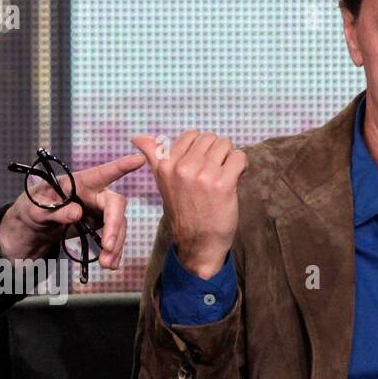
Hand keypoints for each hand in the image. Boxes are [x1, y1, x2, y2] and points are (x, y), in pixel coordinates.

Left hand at [0, 151, 145, 266]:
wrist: (36, 225)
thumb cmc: (34, 207)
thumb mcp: (35, 209)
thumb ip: (54, 211)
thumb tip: (76, 212)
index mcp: (79, 182)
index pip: (103, 173)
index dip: (121, 166)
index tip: (139, 159)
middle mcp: (95, 194)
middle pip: (115, 204)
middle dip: (114, 225)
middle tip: (107, 247)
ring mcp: (100, 211)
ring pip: (118, 225)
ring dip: (115, 245)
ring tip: (106, 264)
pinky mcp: (101, 226)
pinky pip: (113, 238)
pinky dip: (114, 252)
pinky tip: (110, 264)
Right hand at [133, 130, 247, 278]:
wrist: (197, 242)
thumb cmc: (182, 211)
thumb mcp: (162, 182)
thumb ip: (152, 155)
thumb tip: (137, 137)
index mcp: (165, 165)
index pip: (190, 136)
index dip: (199, 149)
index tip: (199, 165)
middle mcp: (182, 167)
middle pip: (210, 138)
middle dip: (215, 152)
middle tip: (212, 173)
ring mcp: (203, 175)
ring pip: (225, 145)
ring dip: (228, 158)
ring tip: (222, 176)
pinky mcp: (223, 183)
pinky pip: (238, 157)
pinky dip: (240, 166)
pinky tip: (234, 178)